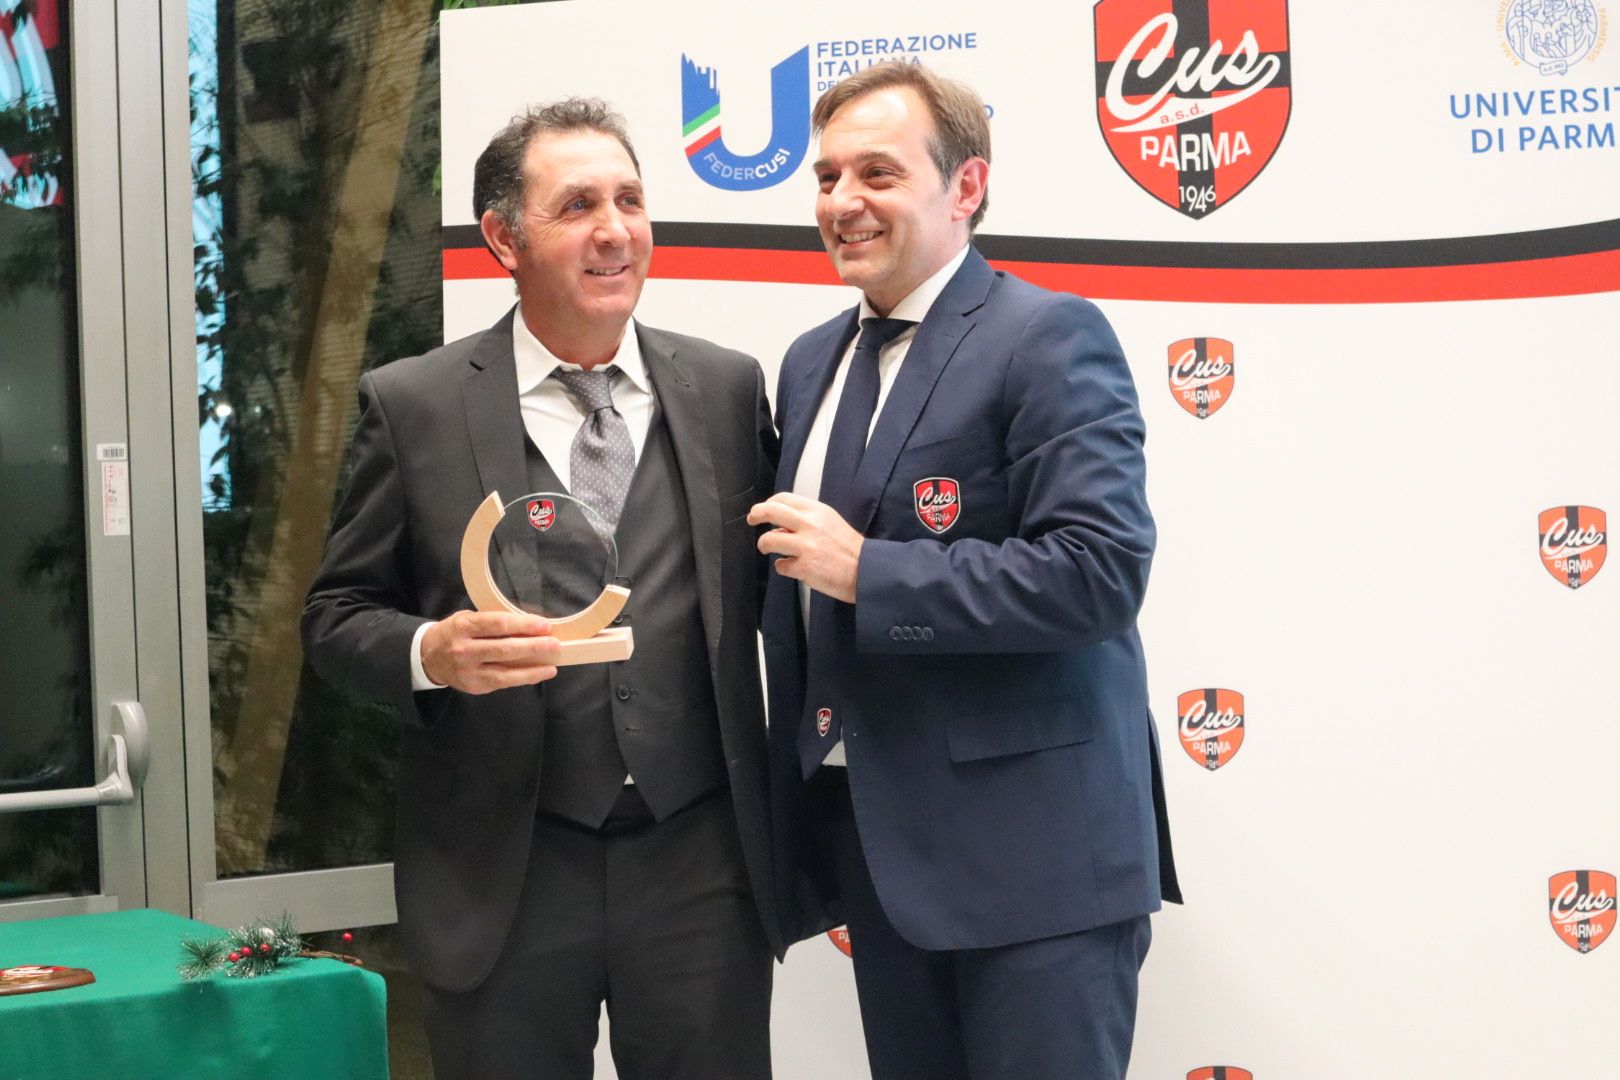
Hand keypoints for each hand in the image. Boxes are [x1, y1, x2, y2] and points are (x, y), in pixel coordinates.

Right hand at [421, 610, 561, 693]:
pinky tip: (538, 674)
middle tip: (554, 644)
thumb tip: (529, 625)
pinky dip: (522, 679)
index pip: (497, 624)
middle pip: (503, 649)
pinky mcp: (474, 686)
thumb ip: (493, 622)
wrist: (427, 657)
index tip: (544, 625)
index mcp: (464, 626)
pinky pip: (502, 683)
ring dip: (531, 669)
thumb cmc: (455, 633)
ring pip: (504, 673)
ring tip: (551, 666)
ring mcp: (468, 671)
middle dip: (532, 647)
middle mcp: (464, 649)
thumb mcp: (467, 619)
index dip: (522, 625)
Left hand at [748, 492, 863, 603]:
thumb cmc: (851, 550)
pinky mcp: (804, 567)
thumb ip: (808, 520)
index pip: (783, 499)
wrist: (868, 571)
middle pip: (770, 511)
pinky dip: (783, 567)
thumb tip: (783, 526)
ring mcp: (806, 546)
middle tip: (752, 520)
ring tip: (767, 548)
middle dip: (755, 515)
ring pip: (769, 540)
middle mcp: (810, 525)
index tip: (762, 509)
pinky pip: (781, 566)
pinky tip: (791, 567)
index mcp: (818, 511)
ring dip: (764, 544)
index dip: (768, 503)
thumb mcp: (831, 523)